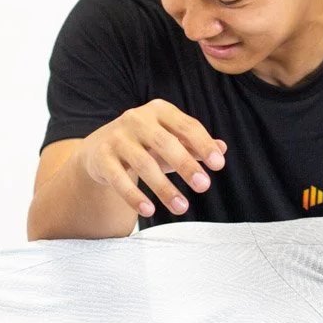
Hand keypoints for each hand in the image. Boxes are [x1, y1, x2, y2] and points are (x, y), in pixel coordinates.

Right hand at [78, 99, 227, 217]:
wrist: (100, 149)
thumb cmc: (146, 145)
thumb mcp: (171, 141)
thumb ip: (194, 145)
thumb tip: (222, 149)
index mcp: (160, 110)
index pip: (186, 125)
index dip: (203, 144)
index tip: (219, 165)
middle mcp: (137, 119)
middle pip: (165, 142)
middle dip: (186, 164)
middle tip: (204, 186)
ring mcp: (117, 137)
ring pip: (143, 163)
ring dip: (164, 188)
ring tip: (182, 208)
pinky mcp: (101, 157)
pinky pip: (119, 179)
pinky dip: (134, 196)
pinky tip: (149, 211)